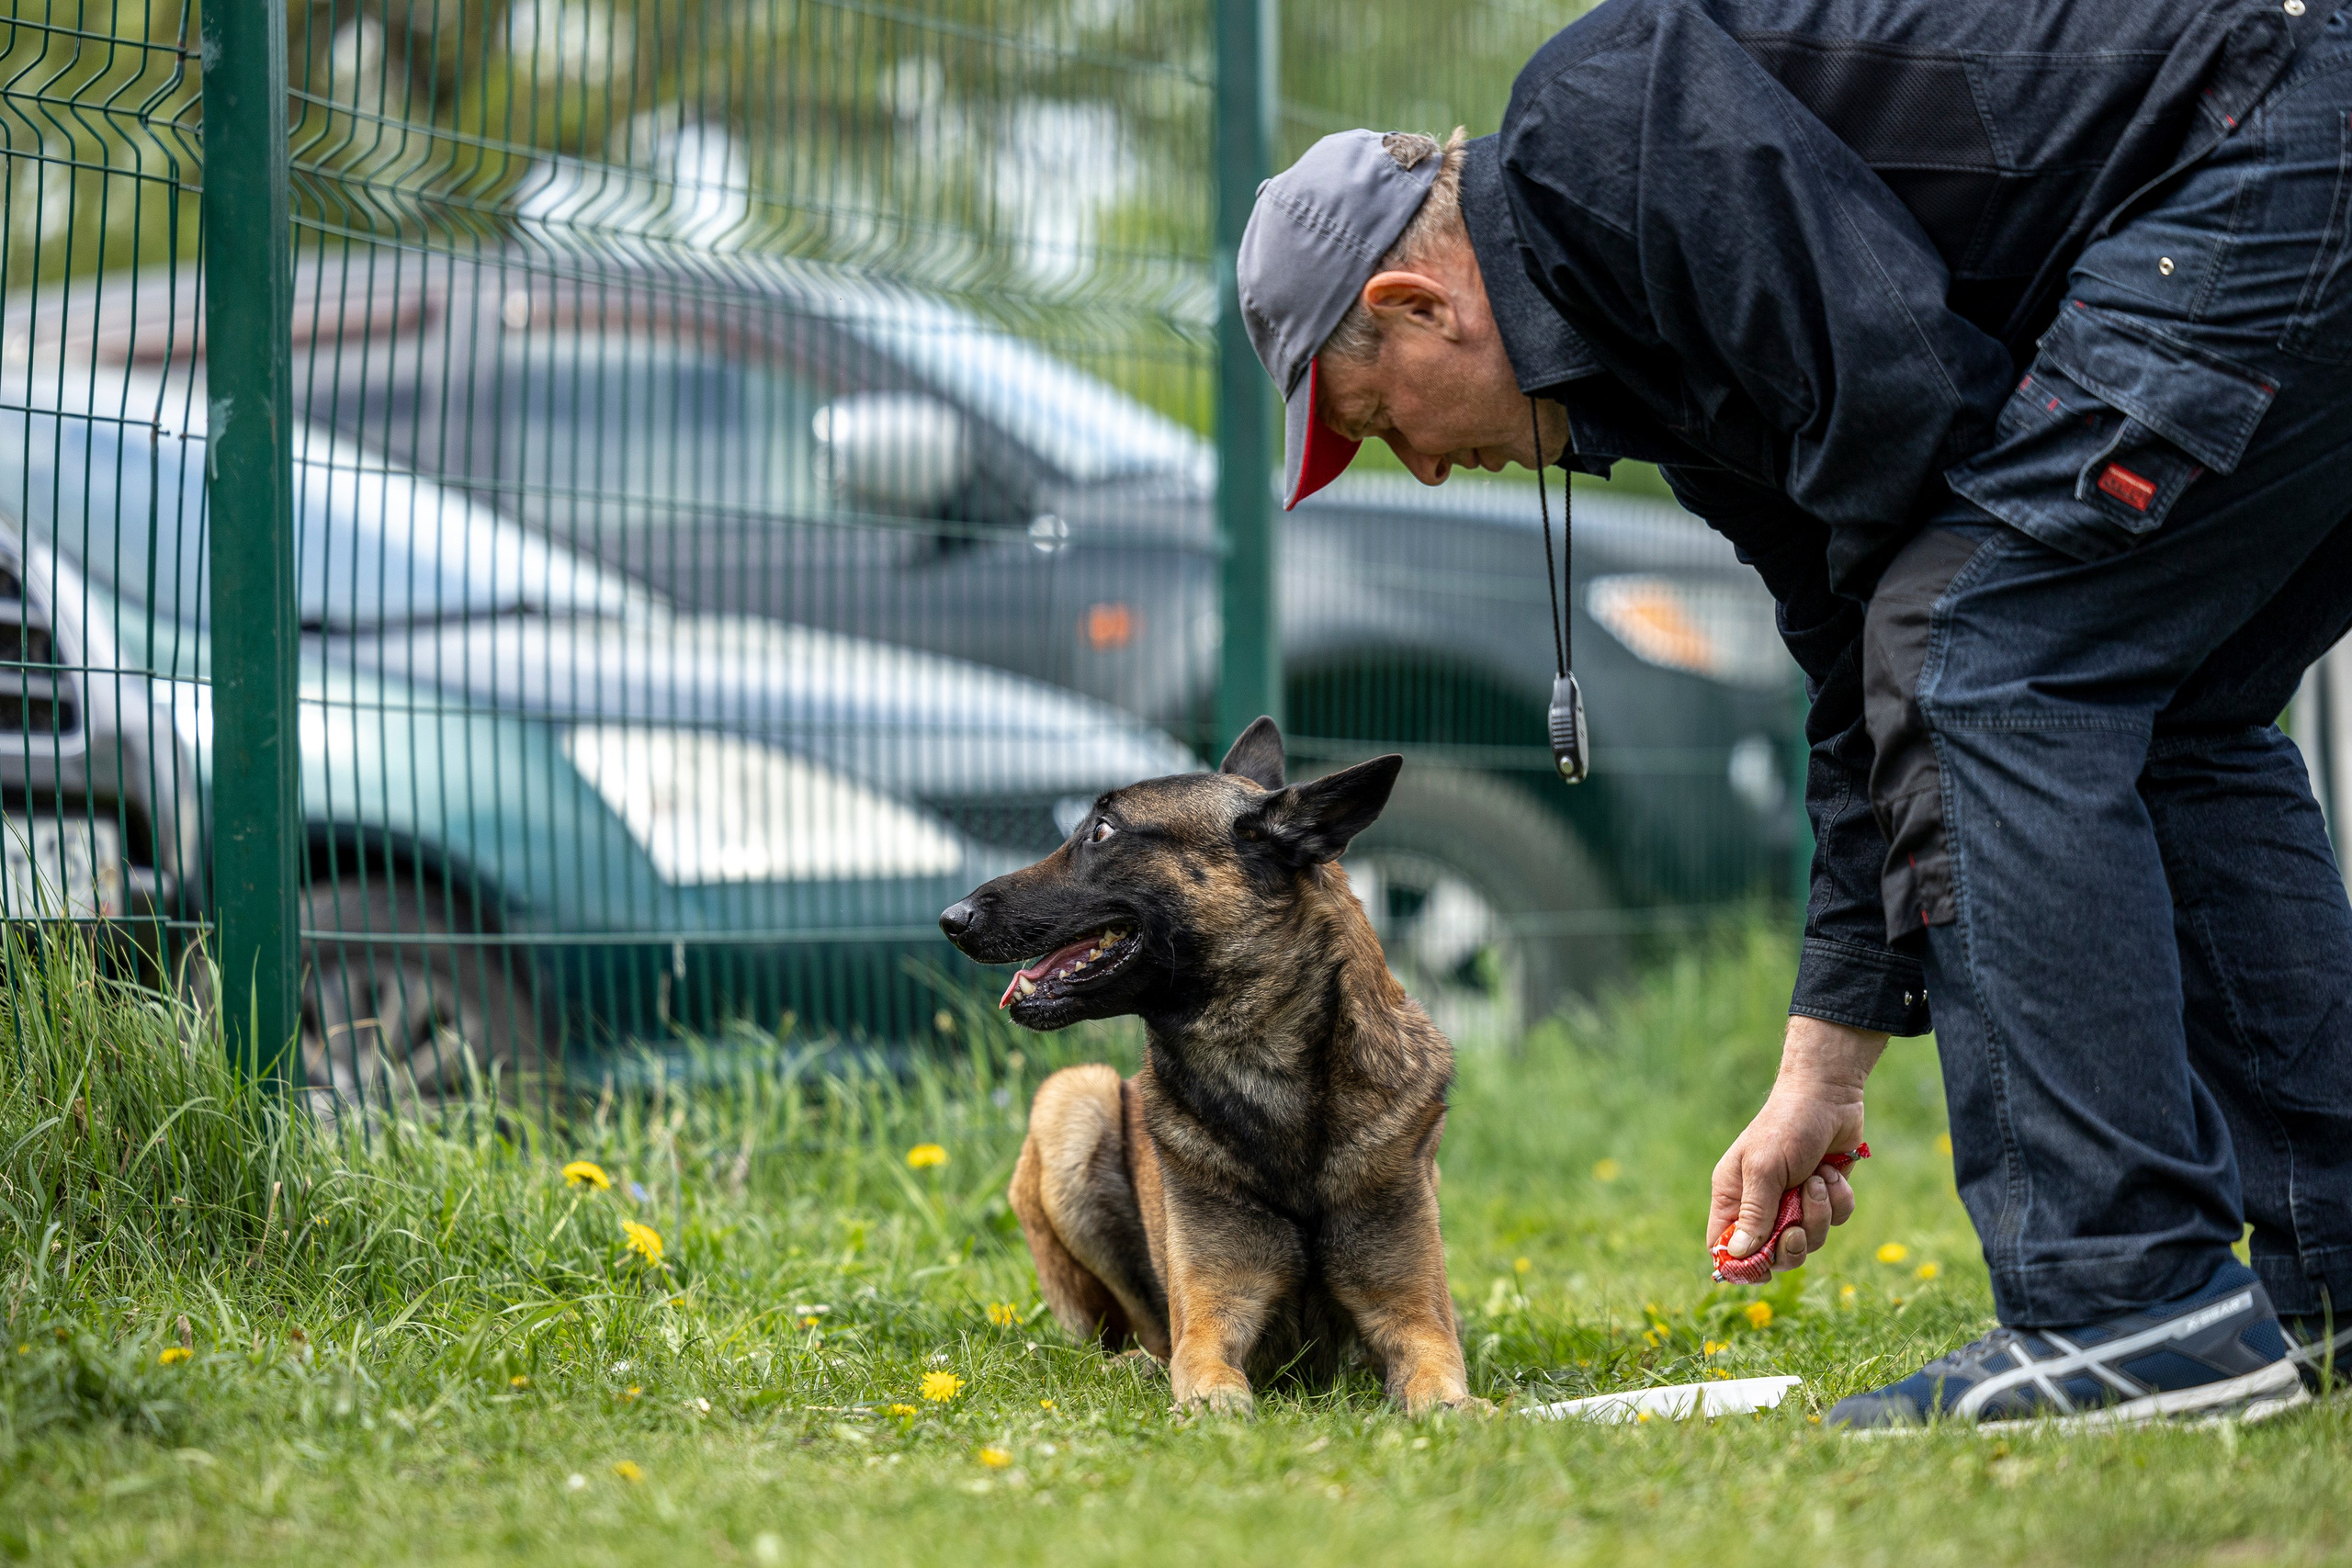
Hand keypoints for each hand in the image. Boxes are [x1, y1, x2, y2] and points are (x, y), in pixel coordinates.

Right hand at [1706, 1015, 1887, 1273]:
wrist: (1828, 1096)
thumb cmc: (1787, 1126)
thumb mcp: (1765, 1169)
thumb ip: (1755, 1213)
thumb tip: (1739, 1256)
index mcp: (1734, 1196)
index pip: (1725, 1246)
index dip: (1741, 1263)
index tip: (1762, 1265)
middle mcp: (1762, 1204)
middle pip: (1772, 1255)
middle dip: (1790, 1246)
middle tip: (1795, 1228)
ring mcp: (1794, 1201)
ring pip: (1809, 1240)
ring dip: (1818, 1213)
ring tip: (1817, 1179)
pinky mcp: (1824, 1196)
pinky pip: (1835, 1221)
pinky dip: (1838, 1200)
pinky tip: (1831, 1171)